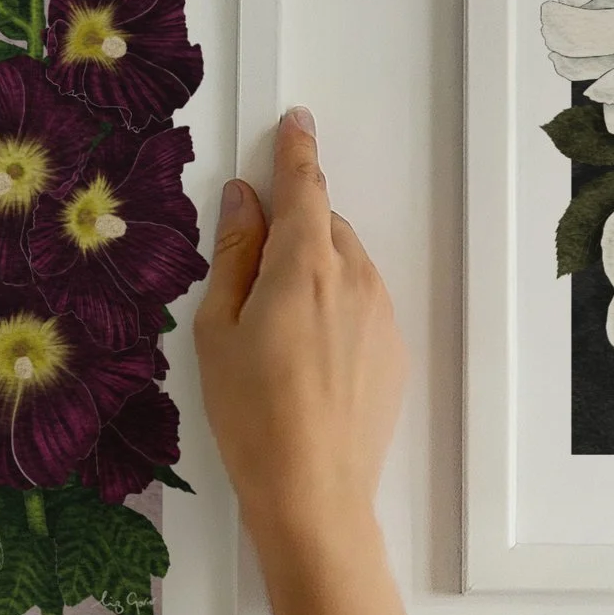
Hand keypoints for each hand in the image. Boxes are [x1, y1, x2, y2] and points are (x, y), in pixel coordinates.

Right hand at [192, 109, 405, 565]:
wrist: (313, 493)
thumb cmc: (251, 416)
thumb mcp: (218, 331)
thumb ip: (234, 256)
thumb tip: (242, 202)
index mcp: (304, 265)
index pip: (303, 187)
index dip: (296, 150)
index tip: (296, 121)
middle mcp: (354, 278)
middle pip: (325, 227)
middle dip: (293, 233)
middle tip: (252, 281)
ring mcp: (382, 314)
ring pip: (345, 267)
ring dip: (314, 275)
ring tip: (277, 337)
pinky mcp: (394, 350)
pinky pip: (362, 307)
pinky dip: (335, 313)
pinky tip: (306, 364)